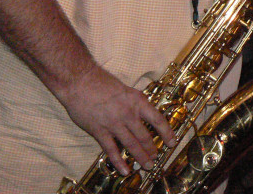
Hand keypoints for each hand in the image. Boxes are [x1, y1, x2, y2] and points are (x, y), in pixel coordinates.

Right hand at [56, 65, 175, 175]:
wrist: (80, 82)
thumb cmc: (102, 82)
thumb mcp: (126, 90)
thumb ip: (135, 103)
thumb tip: (144, 113)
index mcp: (138, 102)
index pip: (158, 120)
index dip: (167, 132)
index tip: (172, 142)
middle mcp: (129, 114)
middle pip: (144, 136)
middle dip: (152, 150)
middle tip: (156, 159)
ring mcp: (114, 124)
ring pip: (131, 145)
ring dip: (140, 157)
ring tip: (147, 166)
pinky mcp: (99, 131)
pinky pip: (111, 150)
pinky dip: (119, 161)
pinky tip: (125, 170)